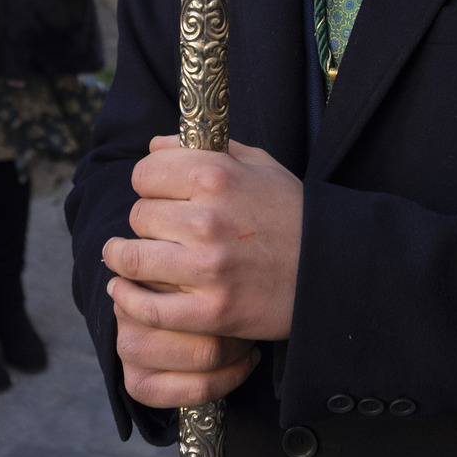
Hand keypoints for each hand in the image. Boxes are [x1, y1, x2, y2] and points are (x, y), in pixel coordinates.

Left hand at [104, 137, 303, 409]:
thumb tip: (155, 145)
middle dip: (146, 223)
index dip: (149, 183)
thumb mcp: (259, 165)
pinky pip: (148, 306)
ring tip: (125, 260)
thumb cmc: (292, 212)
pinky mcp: (211, 311)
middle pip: (139, 215)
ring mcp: (208, 266)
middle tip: (159, 231)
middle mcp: (208, 217)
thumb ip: (205, 149)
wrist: (332, 269)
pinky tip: (128, 293)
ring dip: (125, 259)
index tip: (156, 195)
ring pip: (133, 258)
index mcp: (217, 174)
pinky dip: (131, 300)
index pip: (145, 173)